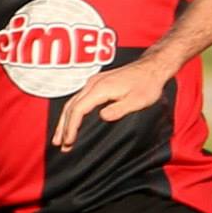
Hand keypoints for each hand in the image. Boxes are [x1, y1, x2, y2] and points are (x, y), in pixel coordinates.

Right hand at [54, 57, 171, 150]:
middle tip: (60, 144)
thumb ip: (120, 109)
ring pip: (73, 102)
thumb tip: (103, 117)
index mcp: (100, 88)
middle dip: (63, 126)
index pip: (78, 109)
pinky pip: (79, 99)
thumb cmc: (147, 84)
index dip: (71, 127)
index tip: (69, 141)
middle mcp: (92, 84)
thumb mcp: (138, 100)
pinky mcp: (97, 83)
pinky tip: (71, 121)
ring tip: (61, 137)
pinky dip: (72, 112)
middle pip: (70, 106)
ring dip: (65, 120)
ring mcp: (93, 82)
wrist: (151, 68)